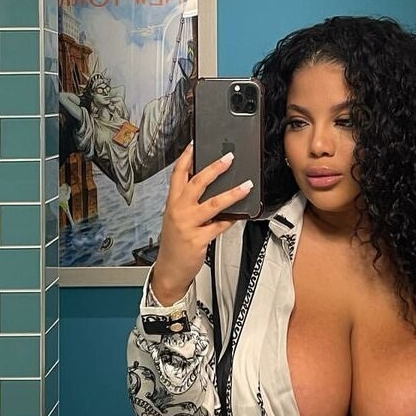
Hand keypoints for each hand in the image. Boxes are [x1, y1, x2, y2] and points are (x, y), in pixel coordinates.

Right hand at [150, 143, 253, 303]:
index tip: (195, 145)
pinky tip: (241, 214)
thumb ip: (189, 204)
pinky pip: (220, 225)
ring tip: (246, 186)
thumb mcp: (176, 219)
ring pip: (212, 203)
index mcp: (172, 203)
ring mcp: (188, 225)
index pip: (178, 175)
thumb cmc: (174, 245)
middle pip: (197, 183)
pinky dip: (231, 219)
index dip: (186, 158)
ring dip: (232, 193)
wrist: (170, 270)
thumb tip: (211, 188)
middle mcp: (179, 211)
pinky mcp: (198, 239)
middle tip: (228, 158)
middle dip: (214, 168)